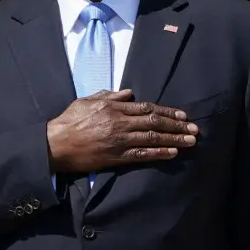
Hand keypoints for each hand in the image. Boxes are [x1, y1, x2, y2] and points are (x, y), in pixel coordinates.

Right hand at [45, 89, 197, 172]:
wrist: (55, 145)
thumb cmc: (68, 121)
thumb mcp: (87, 101)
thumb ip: (109, 95)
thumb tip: (129, 93)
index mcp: (114, 106)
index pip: (147, 107)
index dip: (167, 111)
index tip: (182, 114)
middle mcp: (120, 122)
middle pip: (155, 121)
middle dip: (177, 125)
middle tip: (194, 128)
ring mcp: (120, 140)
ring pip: (153, 137)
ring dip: (174, 139)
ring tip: (191, 141)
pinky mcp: (116, 156)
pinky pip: (142, 155)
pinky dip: (159, 153)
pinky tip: (172, 153)